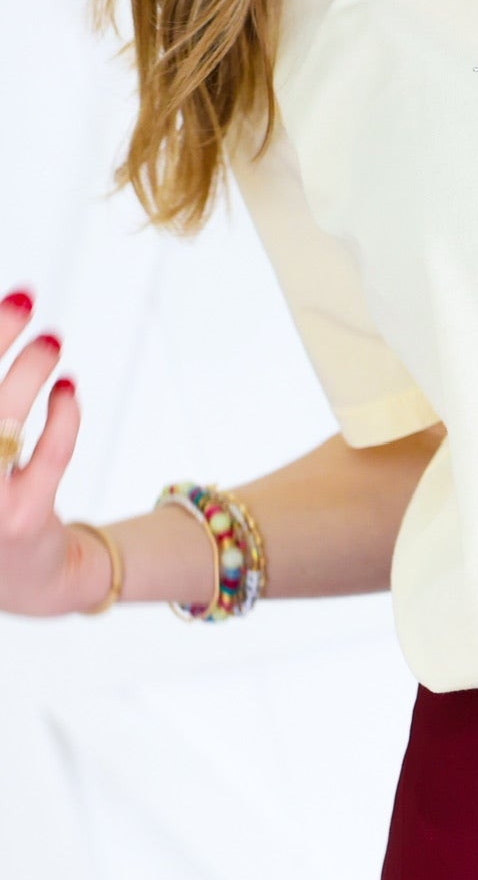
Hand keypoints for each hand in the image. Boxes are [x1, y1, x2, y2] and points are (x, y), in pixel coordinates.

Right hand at [0, 288, 105, 616]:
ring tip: (50, 342)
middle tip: (23, 301)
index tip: (9, 299)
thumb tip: (11, 316)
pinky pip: (48, 457)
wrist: (25, 580)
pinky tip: (68, 391)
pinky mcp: (20, 524)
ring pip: (1, 423)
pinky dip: (63, 416)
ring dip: (28, 371)